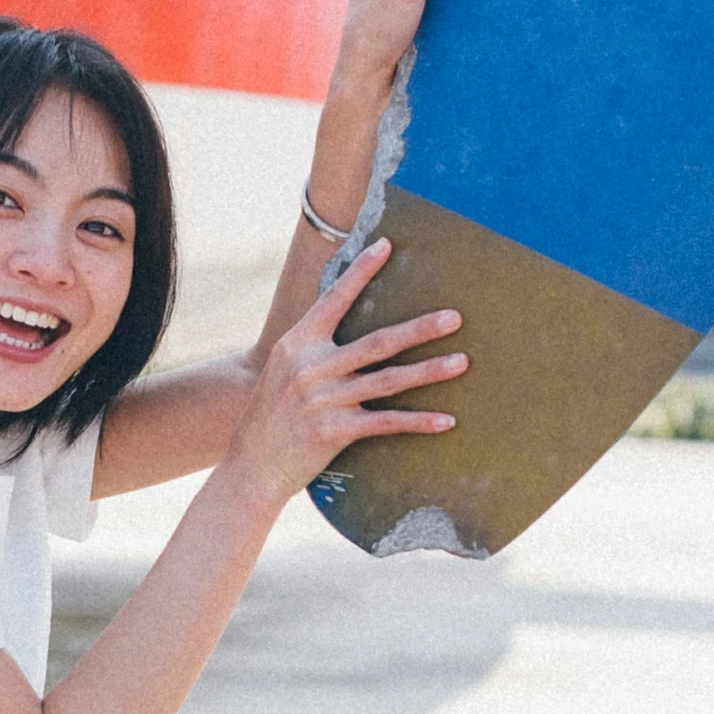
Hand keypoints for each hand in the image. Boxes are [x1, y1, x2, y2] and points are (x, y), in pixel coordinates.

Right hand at [222, 239, 463, 506]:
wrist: (251, 467)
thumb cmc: (272, 417)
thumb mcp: (283, 372)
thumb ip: (314, 350)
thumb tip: (348, 328)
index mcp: (297, 343)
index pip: (335, 299)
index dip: (361, 272)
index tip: (386, 246)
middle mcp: (311, 366)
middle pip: (377, 341)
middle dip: (420, 328)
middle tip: (455, 317)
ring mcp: (324, 399)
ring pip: (389, 380)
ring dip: (430, 371)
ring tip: (463, 362)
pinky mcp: (335, 430)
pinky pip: (386, 422)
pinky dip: (418, 422)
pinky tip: (446, 420)